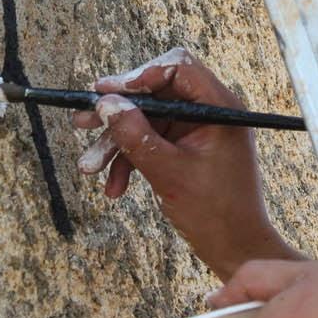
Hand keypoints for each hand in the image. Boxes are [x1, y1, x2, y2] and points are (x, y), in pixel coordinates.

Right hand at [74, 48, 301, 279]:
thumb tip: (106, 104)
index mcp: (219, 107)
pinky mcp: (187, 148)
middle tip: (83, 122)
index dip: (139, 76)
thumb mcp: (168, 172)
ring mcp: (198, 130)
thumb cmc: (215, 212)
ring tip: (89, 166)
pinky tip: (114, 187)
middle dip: (119, 113)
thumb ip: (137, 136)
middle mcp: (210, 112)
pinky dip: (132, 161)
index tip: (105, 92)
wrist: (235, 249)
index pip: (178, 68)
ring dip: (118, 143)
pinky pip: (153, 142)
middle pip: (156, 94)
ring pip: (149, 121)